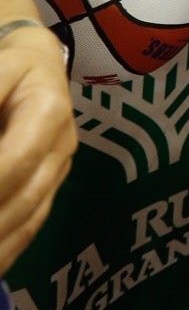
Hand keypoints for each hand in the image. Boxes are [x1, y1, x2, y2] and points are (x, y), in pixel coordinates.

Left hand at [0, 27, 76, 274]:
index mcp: (49, 111)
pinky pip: (32, 223)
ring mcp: (60, 169)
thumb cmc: (10, 63)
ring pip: (29, 218)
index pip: (16, 160)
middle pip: (24, 198)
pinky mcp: (51, 184)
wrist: (39, 61)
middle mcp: (62, 146)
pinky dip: (7, 249)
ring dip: (0, 245)